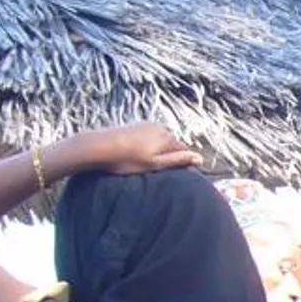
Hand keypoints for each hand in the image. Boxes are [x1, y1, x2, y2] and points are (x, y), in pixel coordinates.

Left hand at [70, 123, 199, 177]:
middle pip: (173, 145)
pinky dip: (149, 145)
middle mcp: (161, 128)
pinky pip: (150, 136)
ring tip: (145, 162)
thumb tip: (200, 158)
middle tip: (157, 170)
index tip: (175, 176)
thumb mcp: (155, 164)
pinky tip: (137, 154)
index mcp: (168, 138)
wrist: (100, 146)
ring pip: (161, 140)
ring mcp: (148, 125)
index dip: (182, 163)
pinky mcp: (137, 126)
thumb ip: (178, 160)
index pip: (185, 151)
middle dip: (170, 155)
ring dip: (159, 150)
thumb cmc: (127, 159)